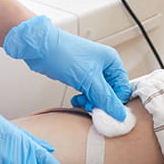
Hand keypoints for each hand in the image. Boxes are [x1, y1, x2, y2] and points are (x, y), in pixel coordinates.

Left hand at [3, 15, 131, 120]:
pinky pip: (88, 92)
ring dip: (91, 102)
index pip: (122, 88)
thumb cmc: (63, 54)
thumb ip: (105, 98)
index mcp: (111, 61)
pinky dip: (83, 98)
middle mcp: (103, 65)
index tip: (106, 112)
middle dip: (101, 102)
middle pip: (111, 92)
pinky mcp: (80, 76)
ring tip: (82, 103)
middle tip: (92, 108)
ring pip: (98, 94)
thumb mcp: (88, 80)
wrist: (40, 48)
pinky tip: (75, 100)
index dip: (116, 102)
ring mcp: (91, 70)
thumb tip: (119, 114)